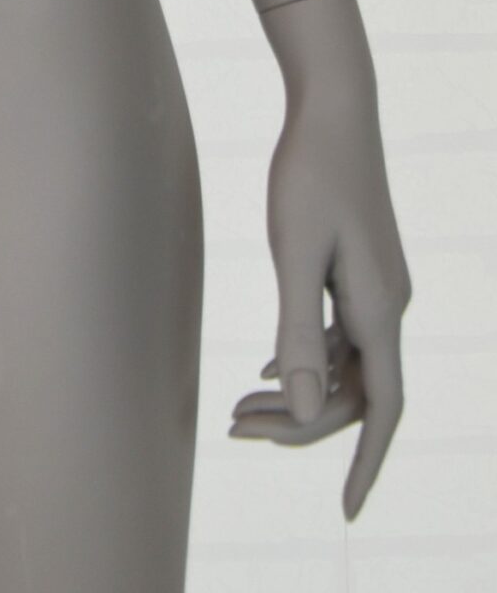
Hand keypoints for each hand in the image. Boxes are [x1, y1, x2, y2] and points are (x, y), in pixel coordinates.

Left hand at [229, 63, 411, 520]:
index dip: (366, 463)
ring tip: (238, 409)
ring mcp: (377, 290)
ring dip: (298, 393)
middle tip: (234, 428)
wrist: (333, 108)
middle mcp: (387, 307)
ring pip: (344, 366)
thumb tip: (299, 410)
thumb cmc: (310, 174)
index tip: (348, 512)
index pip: (381, 409)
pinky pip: (341, 338)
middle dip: (301, 424)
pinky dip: (306, 361)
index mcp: (378, 311)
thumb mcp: (295, 253)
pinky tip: (268, 370)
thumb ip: (296, 332)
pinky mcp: (359, 272)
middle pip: (354, 393)